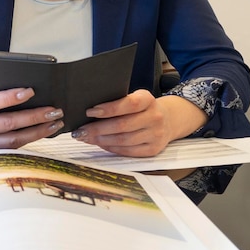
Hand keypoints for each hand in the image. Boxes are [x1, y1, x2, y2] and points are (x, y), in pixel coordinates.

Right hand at [0, 75, 63, 152]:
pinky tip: (43, 132)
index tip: (31, 91)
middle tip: (54, 110)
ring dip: (38, 132)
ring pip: (13, 140)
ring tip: (55, 122)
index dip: (12, 97)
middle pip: (8, 124)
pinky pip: (11, 148)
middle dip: (34, 117)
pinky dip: (29, 140)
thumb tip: (19, 82)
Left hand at [71, 89, 207, 156]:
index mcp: (148, 99)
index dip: (109, 109)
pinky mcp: (153, 150)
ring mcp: (155, 135)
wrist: (168, 120)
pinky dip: (111, 148)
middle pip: (123, 125)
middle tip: (81, 130)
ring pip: (124, 140)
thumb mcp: (135, 98)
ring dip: (101, 140)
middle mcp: (155, 117)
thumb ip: (118, 102)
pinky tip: (100, 144)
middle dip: (98, 128)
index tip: (90, 111)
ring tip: (86, 138)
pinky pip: (128, 151)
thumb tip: (89, 112)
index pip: (129, 104)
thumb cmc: (142, 108)